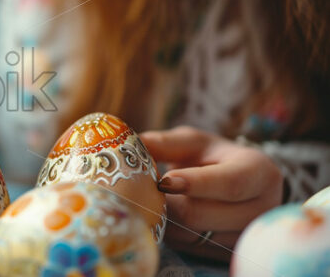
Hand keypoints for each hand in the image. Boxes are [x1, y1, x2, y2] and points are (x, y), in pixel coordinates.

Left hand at [139, 126, 282, 260]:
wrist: (240, 187)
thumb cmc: (213, 159)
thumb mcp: (195, 143)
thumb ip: (167, 143)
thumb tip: (134, 145)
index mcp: (260, 173)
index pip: (231, 183)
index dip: (195, 184)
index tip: (163, 181)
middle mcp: (263, 208)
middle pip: (203, 215)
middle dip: (167, 204)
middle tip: (145, 192)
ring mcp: (248, 236)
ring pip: (193, 236)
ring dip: (166, 221)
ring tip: (154, 203)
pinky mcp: (231, 254)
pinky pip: (192, 249)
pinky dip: (173, 234)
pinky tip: (166, 219)